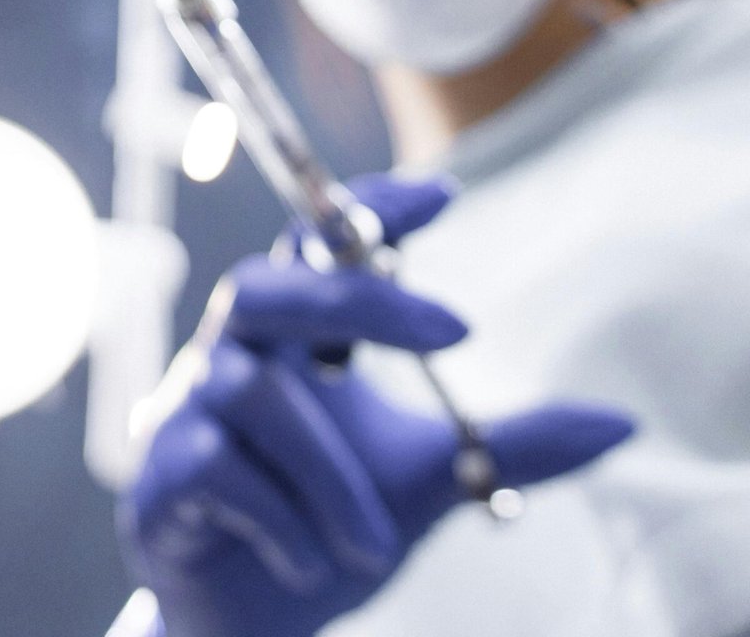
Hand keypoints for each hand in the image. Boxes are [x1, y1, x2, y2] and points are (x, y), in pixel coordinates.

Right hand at [122, 175, 635, 636]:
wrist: (255, 621)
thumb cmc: (332, 519)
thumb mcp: (435, 476)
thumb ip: (512, 444)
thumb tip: (620, 422)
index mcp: (295, 336)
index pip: (318, 246)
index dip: (368, 211)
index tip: (445, 193)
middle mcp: (236, 353)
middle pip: (268, 284)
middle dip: (358, 294)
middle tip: (456, 327)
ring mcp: (189, 406)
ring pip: (261, 399)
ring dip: (336, 477)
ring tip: (373, 540)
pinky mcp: (165, 471)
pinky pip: (225, 470)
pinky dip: (286, 523)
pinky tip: (306, 559)